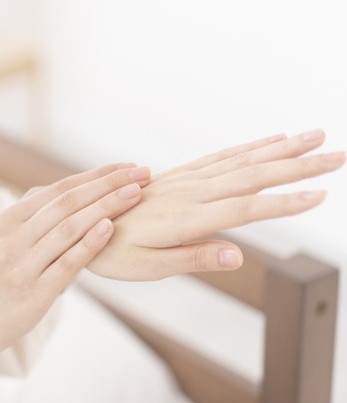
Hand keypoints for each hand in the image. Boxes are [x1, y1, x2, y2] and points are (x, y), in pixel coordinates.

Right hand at [0, 163, 150, 361]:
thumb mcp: (2, 242)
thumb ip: (32, 219)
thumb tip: (68, 194)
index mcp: (7, 220)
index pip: (58, 189)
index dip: (95, 175)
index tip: (126, 166)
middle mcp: (11, 238)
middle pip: (67, 202)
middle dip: (108, 184)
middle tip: (141, 172)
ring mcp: (21, 265)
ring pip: (68, 227)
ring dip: (106, 207)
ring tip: (135, 194)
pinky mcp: (33, 293)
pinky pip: (66, 263)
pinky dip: (89, 243)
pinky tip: (110, 228)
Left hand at [86, 129, 345, 280]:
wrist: (81, 221)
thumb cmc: (114, 252)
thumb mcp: (148, 267)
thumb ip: (194, 258)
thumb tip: (237, 256)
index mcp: (186, 217)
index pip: (244, 209)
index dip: (282, 203)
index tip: (320, 194)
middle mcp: (191, 192)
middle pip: (253, 176)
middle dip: (298, 165)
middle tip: (339, 154)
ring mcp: (186, 180)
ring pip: (241, 160)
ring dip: (281, 149)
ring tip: (316, 136)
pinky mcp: (181, 175)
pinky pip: (221, 156)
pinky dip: (250, 147)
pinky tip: (271, 140)